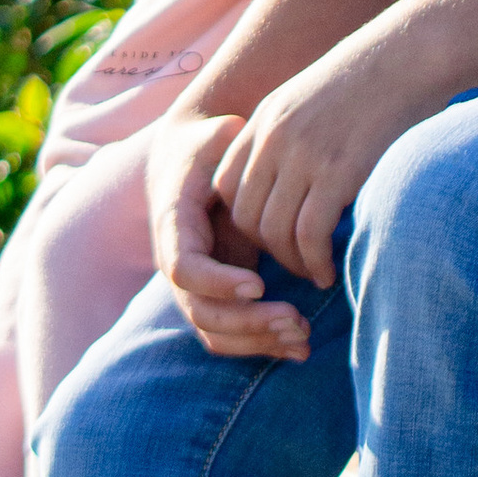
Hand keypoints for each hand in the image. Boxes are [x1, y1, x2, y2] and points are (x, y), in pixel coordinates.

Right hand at [148, 109, 306, 358]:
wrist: (194, 163)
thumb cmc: (208, 146)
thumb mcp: (212, 136)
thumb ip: (220, 137)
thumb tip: (233, 129)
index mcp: (174, 226)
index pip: (184, 269)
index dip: (217, 282)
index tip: (258, 284)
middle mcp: (178, 263)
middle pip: (201, 312)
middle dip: (248, 323)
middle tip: (295, 319)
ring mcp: (196, 285)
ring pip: (215, 333)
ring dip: (258, 341)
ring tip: (303, 336)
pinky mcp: (217, 296)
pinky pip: (231, 334)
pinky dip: (262, 345)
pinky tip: (300, 347)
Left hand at [215, 10, 453, 291]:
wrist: (413, 52)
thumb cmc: (377, 76)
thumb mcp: (316, 97)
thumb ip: (294, 131)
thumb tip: (293, 175)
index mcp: (265, 119)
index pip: (225, 185)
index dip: (242, 219)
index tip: (272, 233)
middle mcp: (275, 137)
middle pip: (244, 216)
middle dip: (265, 250)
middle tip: (293, 262)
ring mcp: (304, 154)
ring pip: (273, 232)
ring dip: (291, 263)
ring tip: (313, 272)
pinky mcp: (338, 171)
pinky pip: (309, 235)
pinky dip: (314, 263)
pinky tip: (328, 271)